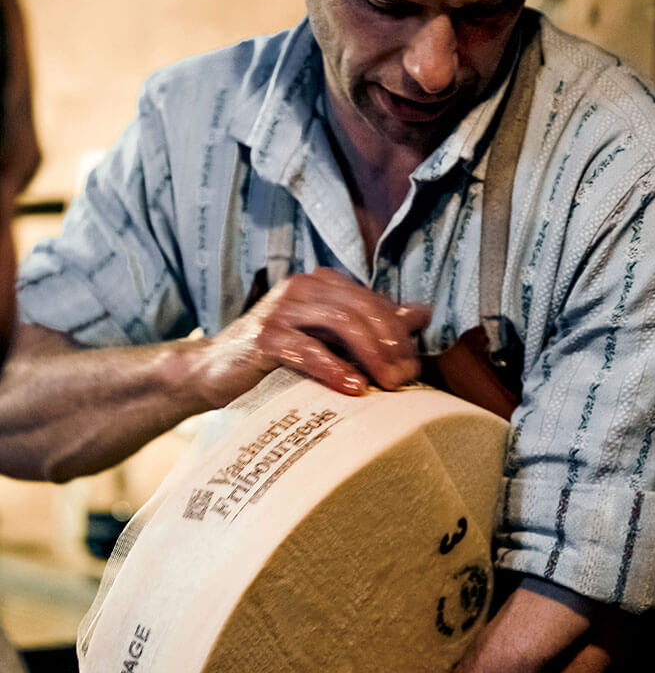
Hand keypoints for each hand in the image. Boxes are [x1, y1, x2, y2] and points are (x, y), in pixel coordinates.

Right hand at [198, 267, 430, 406]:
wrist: (215, 371)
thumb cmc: (278, 357)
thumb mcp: (329, 339)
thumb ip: (371, 325)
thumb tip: (421, 312)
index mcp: (322, 284)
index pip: (374, 301)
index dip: (399, 332)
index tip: (414, 366)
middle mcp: (303, 288)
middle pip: (362, 309)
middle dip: (390, 344)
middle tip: (405, 378)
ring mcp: (281, 309)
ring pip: (340, 322)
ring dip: (370, 355)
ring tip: (387, 384)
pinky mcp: (263, 337)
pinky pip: (306, 350)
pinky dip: (334, 369)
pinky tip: (354, 388)